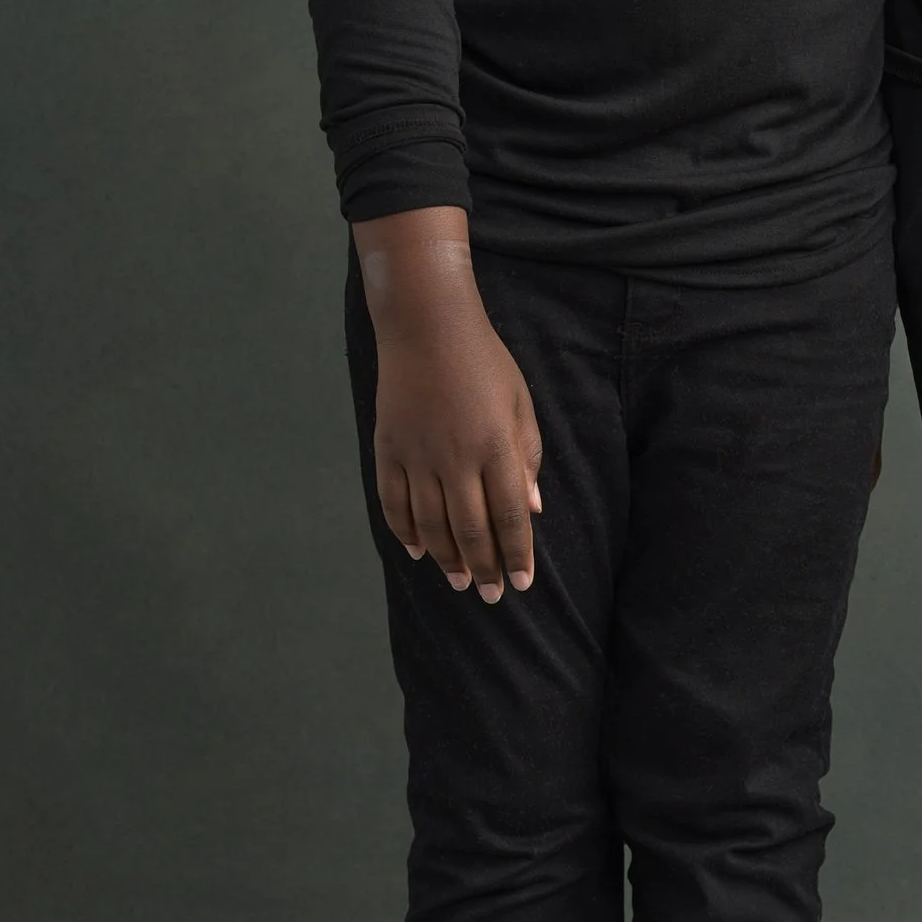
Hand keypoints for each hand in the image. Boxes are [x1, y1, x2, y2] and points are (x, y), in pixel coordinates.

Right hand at [355, 213, 542, 599]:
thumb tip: (533, 509)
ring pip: (431, 525)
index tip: (523, 583)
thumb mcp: (520, 404)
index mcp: (495, 447)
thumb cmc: (485, 363)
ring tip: (460, 583)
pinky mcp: (388, 449)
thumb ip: (526, 457)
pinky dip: (405, 532)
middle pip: (471, 530)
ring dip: (447, 559)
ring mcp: (417, 456)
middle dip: (485, 569)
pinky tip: (419, 552)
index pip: (510, 517)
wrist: (426, 325)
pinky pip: (394, 503)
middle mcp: (456, 458)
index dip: (517, 555)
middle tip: (493, 596)